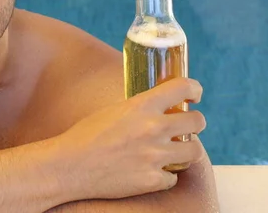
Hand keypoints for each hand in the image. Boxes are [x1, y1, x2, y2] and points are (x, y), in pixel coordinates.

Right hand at [56, 77, 205, 200]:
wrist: (70, 165)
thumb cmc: (86, 135)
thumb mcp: (114, 111)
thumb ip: (139, 109)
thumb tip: (159, 108)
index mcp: (141, 106)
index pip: (183, 87)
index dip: (194, 90)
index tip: (194, 96)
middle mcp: (153, 129)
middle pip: (198, 121)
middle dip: (194, 122)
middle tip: (185, 126)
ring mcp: (155, 156)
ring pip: (195, 151)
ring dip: (186, 150)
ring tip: (173, 150)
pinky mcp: (153, 180)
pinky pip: (173, 177)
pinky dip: (165, 175)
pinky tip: (150, 171)